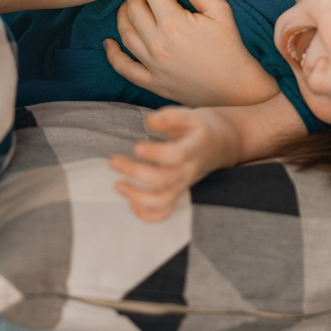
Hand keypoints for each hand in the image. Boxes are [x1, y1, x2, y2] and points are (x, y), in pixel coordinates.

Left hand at [104, 0, 279, 106]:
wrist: (236, 88)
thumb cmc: (230, 46)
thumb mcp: (220, 9)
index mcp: (174, 23)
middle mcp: (157, 43)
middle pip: (134, 9)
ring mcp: (152, 65)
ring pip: (125, 33)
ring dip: (123, 14)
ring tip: (130, 6)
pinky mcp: (152, 82)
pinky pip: (123, 67)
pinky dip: (112, 54)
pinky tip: (109, 42)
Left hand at [109, 107, 235, 221]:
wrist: (216, 145)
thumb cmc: (196, 128)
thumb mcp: (189, 116)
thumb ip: (170, 117)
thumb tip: (150, 121)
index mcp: (192, 148)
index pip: (175, 155)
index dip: (155, 154)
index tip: (136, 148)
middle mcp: (187, 170)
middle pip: (163, 179)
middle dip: (135, 172)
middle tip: (114, 161)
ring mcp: (182, 185)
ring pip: (162, 201)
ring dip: (137, 197)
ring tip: (118, 184)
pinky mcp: (176, 194)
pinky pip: (164, 213)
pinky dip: (147, 215)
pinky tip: (131, 204)